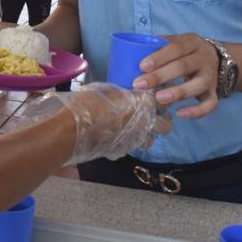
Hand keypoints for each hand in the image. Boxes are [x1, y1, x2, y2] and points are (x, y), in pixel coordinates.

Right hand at [21, 83, 169, 164]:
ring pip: (150, 140)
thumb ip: (122, 95)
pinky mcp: (123, 151)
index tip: (154, 96)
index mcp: (142, 103)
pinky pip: (132, 147)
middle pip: (166, 125)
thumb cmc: (89, 102)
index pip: (161, 100)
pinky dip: (128, 142)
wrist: (76, 128)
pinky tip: (118, 136)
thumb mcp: (107, 90)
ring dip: (146, 134)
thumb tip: (126, 95)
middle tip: (150, 115)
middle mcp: (144, 123)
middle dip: (162, 121)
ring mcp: (135, 140)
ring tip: (134, 128)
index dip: (159, 98)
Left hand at [132, 33, 218, 120]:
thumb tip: (130, 53)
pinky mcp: (214, 92)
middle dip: (160, 76)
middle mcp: (203, 58)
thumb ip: (157, 46)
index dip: (159, 57)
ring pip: (198, 85)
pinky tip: (180, 114)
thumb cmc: (185, 52)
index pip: (176, 47)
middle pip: (183, 66)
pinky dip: (197, 111)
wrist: (215, 58)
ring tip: (158, 99)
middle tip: (140, 85)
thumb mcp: (176, 42)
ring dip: (178, 93)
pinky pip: (210, 104)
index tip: (141, 66)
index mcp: (192, 42)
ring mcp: (210, 76)